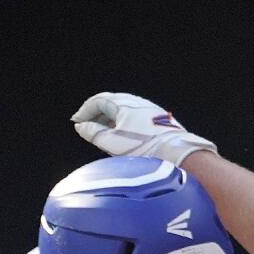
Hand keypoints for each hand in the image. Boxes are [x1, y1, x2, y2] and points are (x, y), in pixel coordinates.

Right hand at [70, 92, 217, 165]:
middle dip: (96, 114)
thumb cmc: (144, 148)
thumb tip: (81, 127)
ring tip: (102, 132)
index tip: (77, 121)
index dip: (85, 111)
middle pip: (111, 103)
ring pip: (123, 110)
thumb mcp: (112, 142)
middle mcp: (137, 102)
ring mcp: (149, 109)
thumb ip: (93, 133)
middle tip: (87, 126)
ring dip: (109, 119)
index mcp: (123, 103)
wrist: (177, 152)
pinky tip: (122, 136)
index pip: (98, 101)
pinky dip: (123, 122)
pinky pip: (134, 116)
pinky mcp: (158, 119)